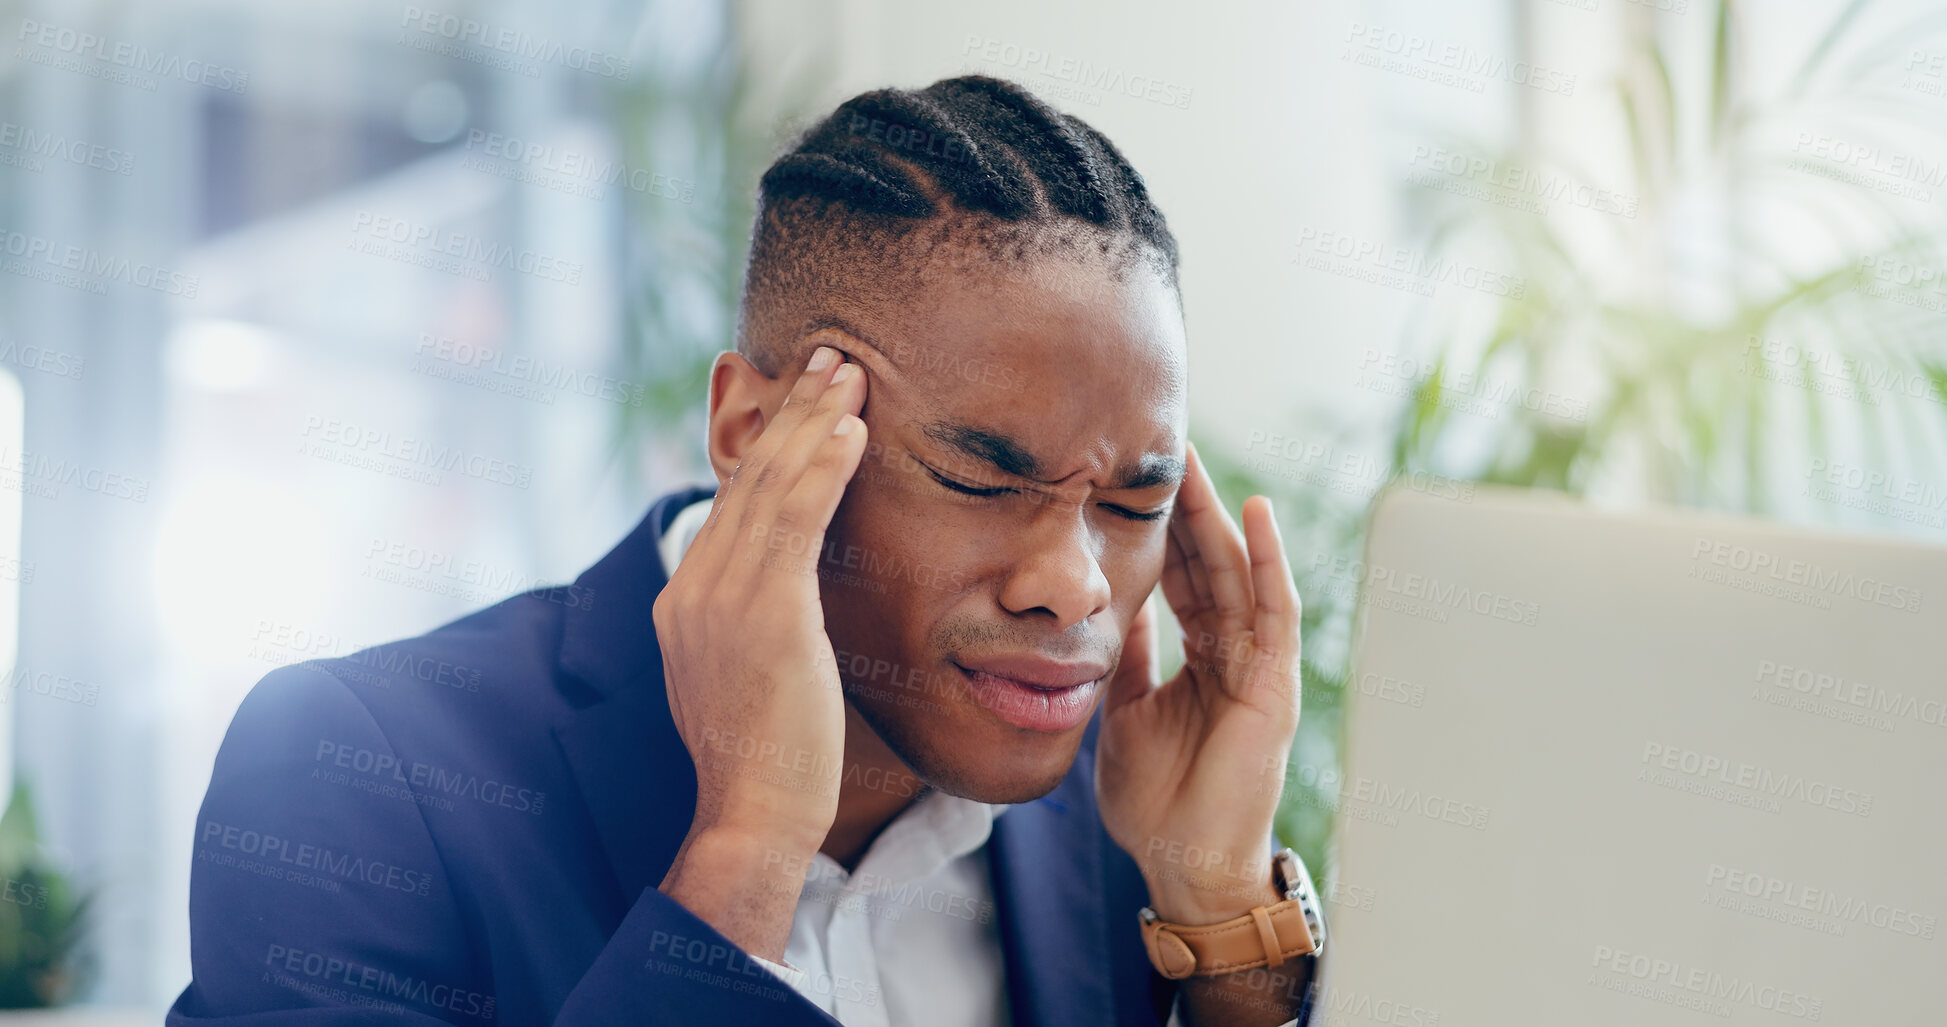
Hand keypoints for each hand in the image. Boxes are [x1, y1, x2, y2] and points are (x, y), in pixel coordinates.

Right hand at [653, 344, 867, 959]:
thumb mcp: (750, 675)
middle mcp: (695, 588)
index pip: (733, 502)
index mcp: (687, 600)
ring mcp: (723, 598)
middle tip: (829, 357)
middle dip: (791, 412)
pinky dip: (824, 468)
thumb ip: (756, 624)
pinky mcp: (765, 612)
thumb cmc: (772, 758)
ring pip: (770, 485)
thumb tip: (785, 598)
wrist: (755, 813)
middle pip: (747, 477)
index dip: (770, 443)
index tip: (804, 398)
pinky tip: (852, 430)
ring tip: (849, 371)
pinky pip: (796, 521)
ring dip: (813, 420)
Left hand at [1096, 442, 1302, 923]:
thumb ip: (1128, 653)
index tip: (1129, 475)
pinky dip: (1267, 560)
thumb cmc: (1155, 797)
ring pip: (1238, 573)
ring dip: (1217, 514)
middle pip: (1207, 562)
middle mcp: (1233, 652)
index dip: (1158, 525)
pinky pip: (1274, 611)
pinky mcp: (1275, 685)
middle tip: (1158, 442)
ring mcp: (1258, 666)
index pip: (1180, 574)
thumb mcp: (1125, 707)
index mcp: (1199, 656)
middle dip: (1185, 504)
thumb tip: (1112, 600)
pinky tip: (1255, 512)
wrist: (1181, 863)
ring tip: (1194, 460)